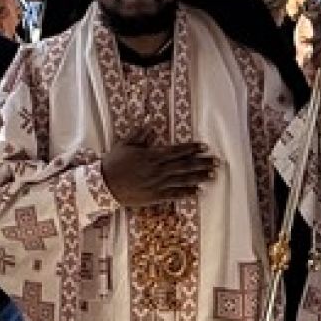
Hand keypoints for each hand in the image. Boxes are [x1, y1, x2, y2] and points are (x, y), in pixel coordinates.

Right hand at [99, 141, 216, 208]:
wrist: (104, 185)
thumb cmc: (113, 163)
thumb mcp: (124, 145)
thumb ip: (139, 135)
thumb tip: (150, 124)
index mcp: (152, 155)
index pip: (176, 150)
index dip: (191, 148)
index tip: (204, 147)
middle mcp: (158, 169)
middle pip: (185, 165)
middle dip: (202, 162)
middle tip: (217, 162)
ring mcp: (157, 184)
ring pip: (183, 179)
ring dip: (199, 177)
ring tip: (212, 175)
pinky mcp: (154, 196)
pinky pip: (174, 194)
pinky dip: (186, 193)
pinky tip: (198, 191)